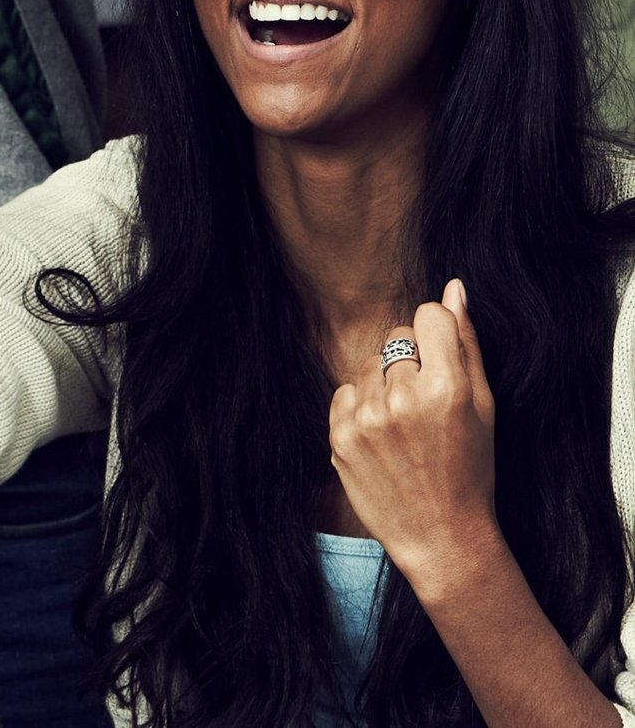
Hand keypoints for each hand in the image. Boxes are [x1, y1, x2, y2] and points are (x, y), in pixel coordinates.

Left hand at [329, 280, 500, 601]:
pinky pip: (345, 392)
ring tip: (406, 425)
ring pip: (367, 365)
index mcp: (446, 388)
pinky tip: (384, 438)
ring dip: (384, 384)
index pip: (427, 317)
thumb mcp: (483, 407)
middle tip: (428, 404)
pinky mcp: (339, 435)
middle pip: (395, 338)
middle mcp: (403, 399)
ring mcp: (367, 418)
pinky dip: (361, 407)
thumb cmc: (470, 469)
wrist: (440, 534)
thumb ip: (466, 344)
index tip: (442, 359)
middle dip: (411, 361)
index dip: (436, 334)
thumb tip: (454, 287)